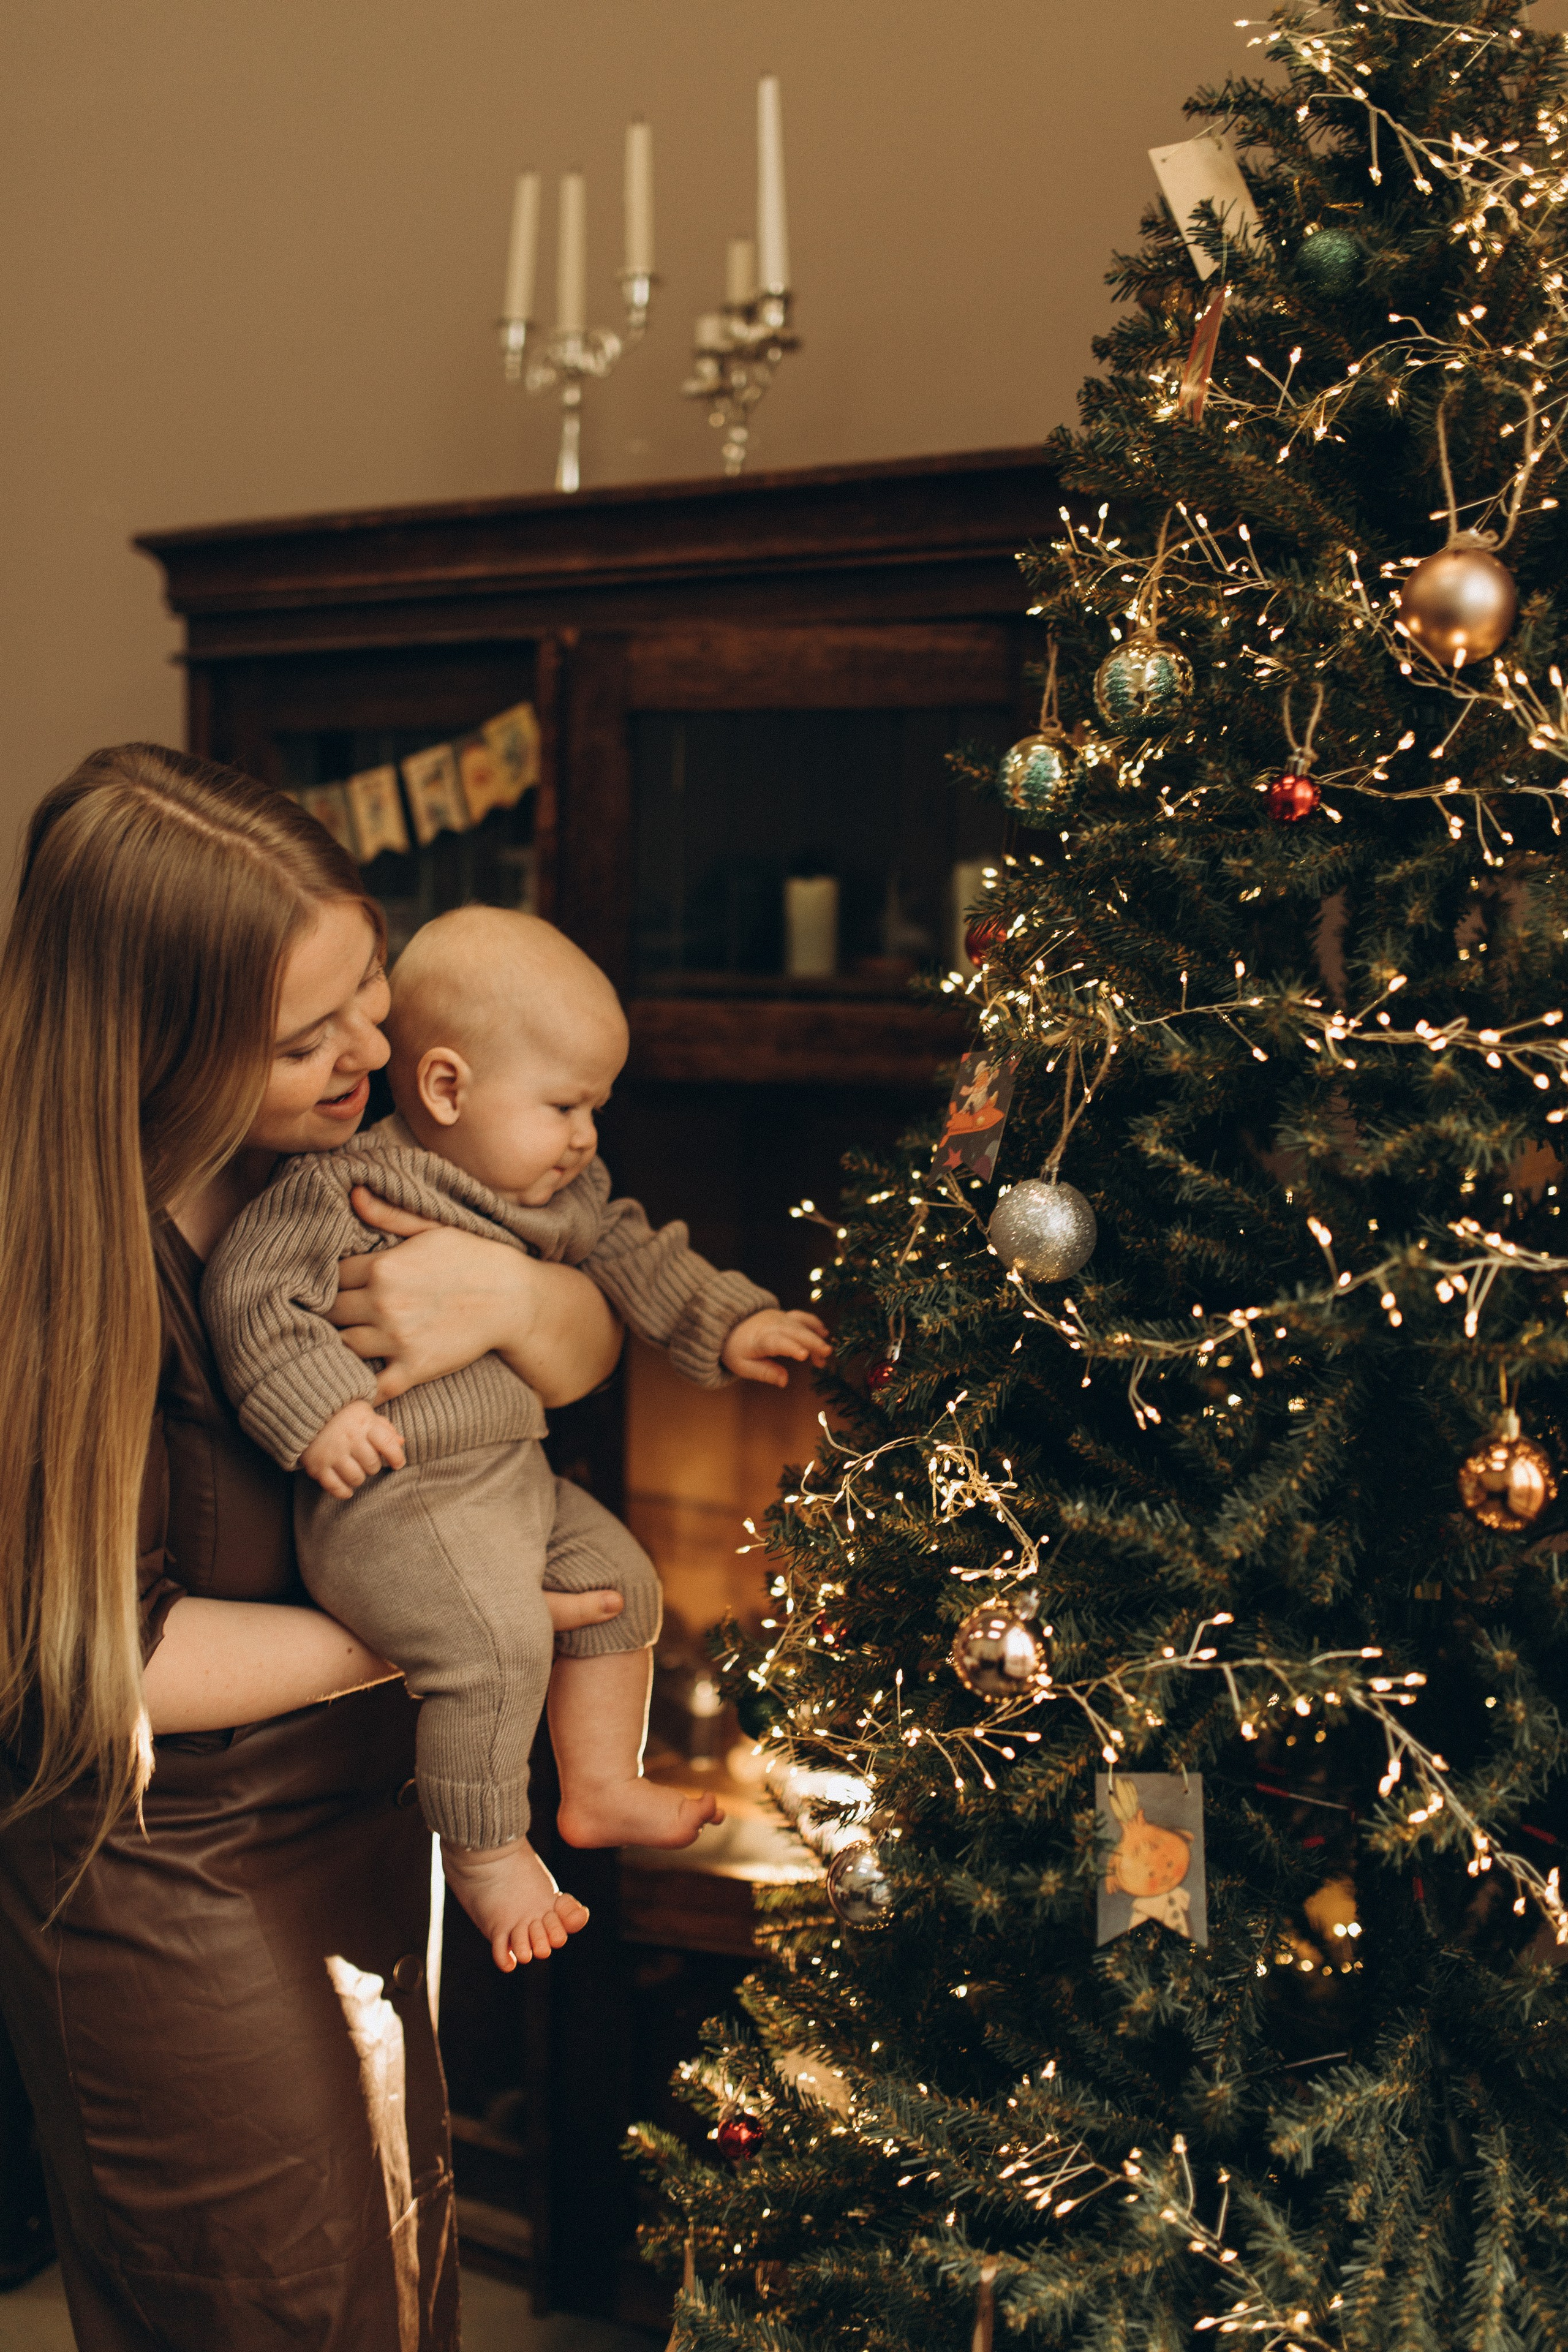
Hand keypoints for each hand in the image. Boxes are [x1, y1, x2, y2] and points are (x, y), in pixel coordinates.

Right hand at [300, 1397, 405, 1499]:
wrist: (303, 1411)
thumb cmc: (341, 1413)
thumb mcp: (364, 1413)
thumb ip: (384, 1427)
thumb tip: (401, 1443)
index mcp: (363, 1423)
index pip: (388, 1444)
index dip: (397, 1457)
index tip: (397, 1463)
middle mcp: (349, 1439)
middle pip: (373, 1465)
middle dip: (373, 1466)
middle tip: (367, 1461)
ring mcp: (332, 1453)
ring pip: (356, 1478)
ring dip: (359, 1477)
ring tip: (355, 1469)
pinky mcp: (317, 1466)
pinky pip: (335, 1488)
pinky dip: (344, 1491)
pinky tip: (347, 1488)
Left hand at [327, 1190, 622, 1406]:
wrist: (514, 1298)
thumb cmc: (474, 1258)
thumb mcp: (432, 1228)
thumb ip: (389, 1215)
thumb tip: (353, 1194)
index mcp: (383, 1265)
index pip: (332, 1275)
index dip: (332, 1280)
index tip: (340, 1285)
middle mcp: (383, 1302)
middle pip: (330, 1311)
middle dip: (331, 1311)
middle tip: (339, 1314)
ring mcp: (398, 1338)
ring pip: (343, 1346)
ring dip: (342, 1344)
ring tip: (348, 1339)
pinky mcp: (415, 1367)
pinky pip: (373, 1385)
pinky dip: (363, 1386)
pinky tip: (361, 1379)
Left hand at [721, 1308, 831, 1389]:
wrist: (729, 1325)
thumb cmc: (736, 1349)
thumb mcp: (743, 1366)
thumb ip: (764, 1373)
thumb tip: (784, 1381)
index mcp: (760, 1339)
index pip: (777, 1342)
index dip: (791, 1348)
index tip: (804, 1355)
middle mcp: (772, 1325)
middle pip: (794, 1331)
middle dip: (812, 1341)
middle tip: (826, 1353)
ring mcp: (780, 1318)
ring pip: (801, 1325)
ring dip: (815, 1337)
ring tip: (825, 1354)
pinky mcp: (785, 1316)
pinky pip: (801, 1317)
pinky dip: (813, 1323)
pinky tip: (824, 1333)